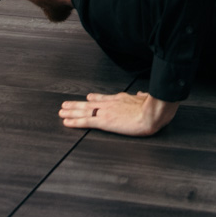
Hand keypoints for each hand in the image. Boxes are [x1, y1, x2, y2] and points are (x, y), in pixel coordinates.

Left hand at [59, 91, 176, 135]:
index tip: (88, 97)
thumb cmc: (153, 109)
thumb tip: (142, 94)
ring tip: (61, 111)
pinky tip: (66, 121)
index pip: (104, 98)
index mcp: (122, 99)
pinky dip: (75, 121)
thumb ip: (142, 98)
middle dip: (77, 104)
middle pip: (90, 103)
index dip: (95, 98)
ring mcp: (106, 112)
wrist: (153, 113)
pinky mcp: (104, 121)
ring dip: (71, 111)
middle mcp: (111, 103)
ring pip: (84, 110)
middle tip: (66, 104)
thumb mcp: (147, 100)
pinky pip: (85, 121)